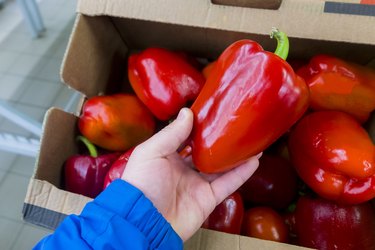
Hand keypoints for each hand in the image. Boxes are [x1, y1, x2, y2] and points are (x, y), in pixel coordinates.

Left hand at [122, 108, 260, 240]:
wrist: (145, 221)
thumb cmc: (142, 183)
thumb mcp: (151, 152)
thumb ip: (171, 133)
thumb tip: (188, 112)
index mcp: (168, 157)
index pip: (187, 138)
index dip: (199, 127)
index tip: (213, 113)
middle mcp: (184, 169)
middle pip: (207, 152)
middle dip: (220, 141)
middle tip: (235, 125)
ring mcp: (198, 184)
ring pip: (221, 167)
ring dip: (236, 155)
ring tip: (251, 141)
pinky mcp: (209, 199)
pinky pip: (229, 183)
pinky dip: (242, 173)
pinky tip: (254, 160)